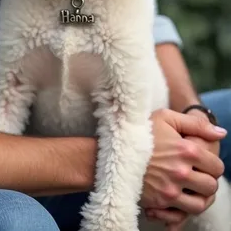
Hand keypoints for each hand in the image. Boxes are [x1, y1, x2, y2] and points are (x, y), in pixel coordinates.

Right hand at [141, 109, 225, 225]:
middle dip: (208, 182)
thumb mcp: (166, 117)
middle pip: (211, 186)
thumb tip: (221, 133)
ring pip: (200, 204)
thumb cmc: (141, 131)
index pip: (216, 166)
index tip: (205, 163)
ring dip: (199, 198)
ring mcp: (170, 189)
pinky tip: (179, 197)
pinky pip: (182, 214)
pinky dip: (184, 208)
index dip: (213, 165)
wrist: (113, 149)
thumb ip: (196, 124)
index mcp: (186, 150)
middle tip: (198, 176)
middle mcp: (181, 171)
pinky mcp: (159, 202)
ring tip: (192, 189)